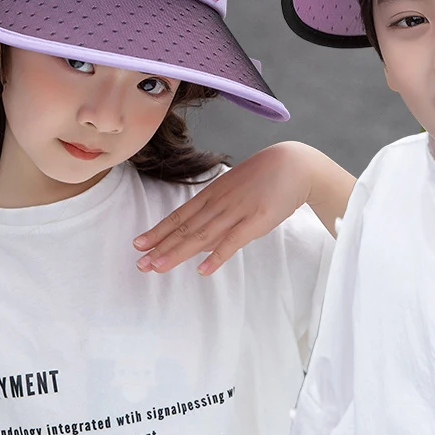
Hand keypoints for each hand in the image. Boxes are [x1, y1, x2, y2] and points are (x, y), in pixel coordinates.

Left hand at [133, 142, 352, 274]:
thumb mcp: (235, 186)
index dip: (159, 230)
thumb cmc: (266, 175)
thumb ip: (218, 206)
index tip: (138, 244)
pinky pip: (233, 241)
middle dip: (160, 246)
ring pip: (202, 235)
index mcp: (214, 192)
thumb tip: (201, 228)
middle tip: (139, 263)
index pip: (180, 215)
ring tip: (157, 267)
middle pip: (185, 227)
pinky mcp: (256, 221)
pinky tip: (202, 270)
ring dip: (178, 252)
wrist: (296, 164)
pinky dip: (217, 256)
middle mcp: (220, 202)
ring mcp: (237, 211)